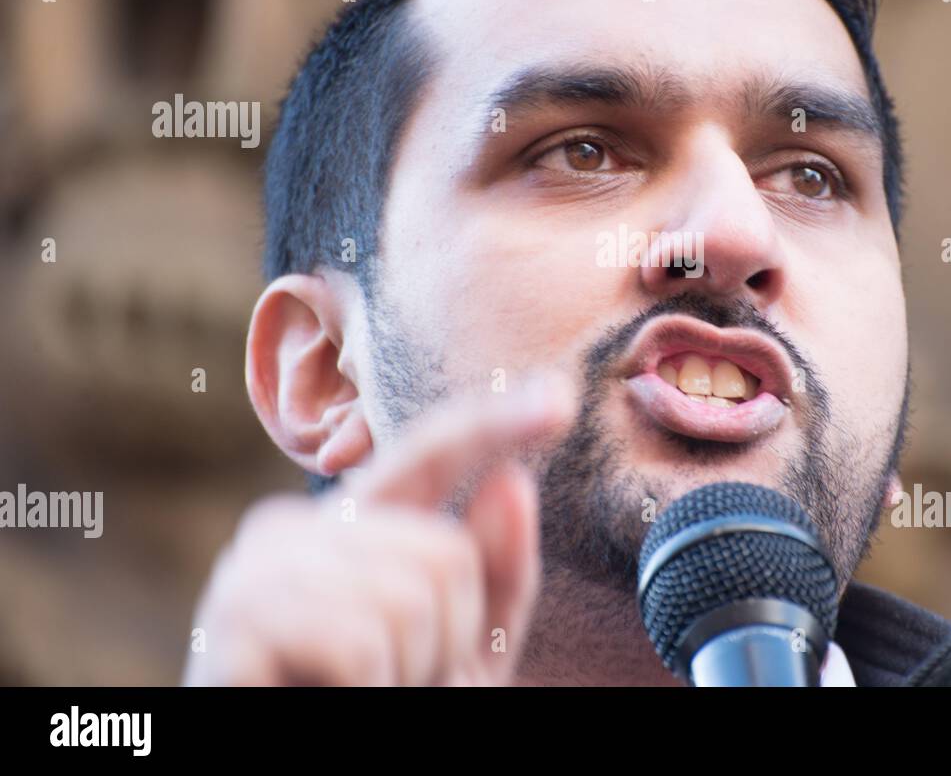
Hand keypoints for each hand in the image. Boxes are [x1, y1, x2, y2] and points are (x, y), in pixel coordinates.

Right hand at [182, 375, 573, 685]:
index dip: (495, 424)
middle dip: (447, 641)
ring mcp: (253, 570)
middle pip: (446, 553)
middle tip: (392, 682)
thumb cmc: (377, 711)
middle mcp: (294, 528)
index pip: (430, 454)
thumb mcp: (459, 649)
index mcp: (350, 526)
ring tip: (358, 693)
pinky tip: (323, 700)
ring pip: (410, 600)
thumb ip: (493, 572)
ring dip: (407, 675)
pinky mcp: (232, 624)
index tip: (561, 398)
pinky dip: (369, 692)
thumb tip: (513, 480)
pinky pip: (358, 646)